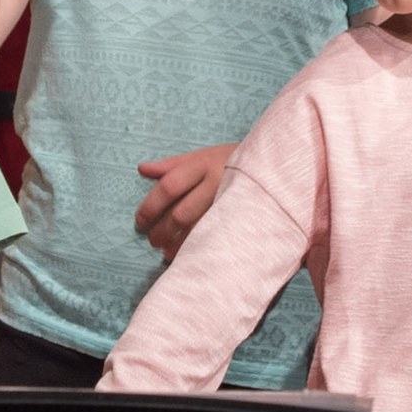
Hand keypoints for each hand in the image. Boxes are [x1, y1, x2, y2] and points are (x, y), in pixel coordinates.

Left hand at [133, 145, 235, 260]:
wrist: (271, 167)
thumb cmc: (228, 161)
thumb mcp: (201, 155)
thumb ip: (171, 165)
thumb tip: (141, 169)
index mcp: (202, 165)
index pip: (169, 187)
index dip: (151, 206)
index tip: (140, 221)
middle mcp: (216, 183)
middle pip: (181, 213)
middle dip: (162, 230)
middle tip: (152, 240)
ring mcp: (229, 203)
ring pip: (197, 230)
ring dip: (177, 244)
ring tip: (165, 251)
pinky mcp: (239, 219)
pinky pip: (213, 238)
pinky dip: (195, 249)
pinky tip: (185, 255)